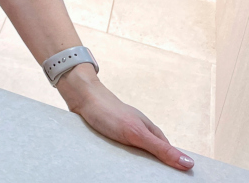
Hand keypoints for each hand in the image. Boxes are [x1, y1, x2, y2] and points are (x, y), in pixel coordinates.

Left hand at [57, 64, 193, 170]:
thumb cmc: (109, 112)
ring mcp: (127, 137)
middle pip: (152, 162)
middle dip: (151, 173)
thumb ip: (161, 149)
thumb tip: (189, 164)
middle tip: (146, 180)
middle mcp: (141, 135)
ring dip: (133, 169)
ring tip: (131, 178)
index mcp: (153, 134)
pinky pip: (120, 157)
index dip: (174, 173)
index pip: (170, 159)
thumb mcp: (137, 133)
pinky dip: (119, 164)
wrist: (82, 98)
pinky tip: (117, 171)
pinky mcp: (112, 139)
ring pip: (135, 161)